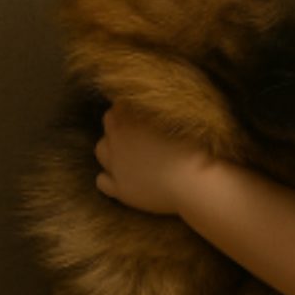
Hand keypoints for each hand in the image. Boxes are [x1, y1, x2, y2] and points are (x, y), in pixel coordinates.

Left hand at [95, 103, 211, 214]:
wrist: (193, 184)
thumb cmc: (193, 148)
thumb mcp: (179, 120)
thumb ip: (159, 111)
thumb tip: (153, 103)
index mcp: (130, 124)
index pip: (117, 108)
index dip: (127, 106)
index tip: (138, 107)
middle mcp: (117, 144)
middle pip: (108, 127)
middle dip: (118, 124)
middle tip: (136, 127)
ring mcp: (116, 168)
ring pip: (101, 151)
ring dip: (110, 146)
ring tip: (127, 148)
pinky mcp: (120, 190)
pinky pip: (102, 181)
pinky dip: (108, 175)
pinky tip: (123, 174)